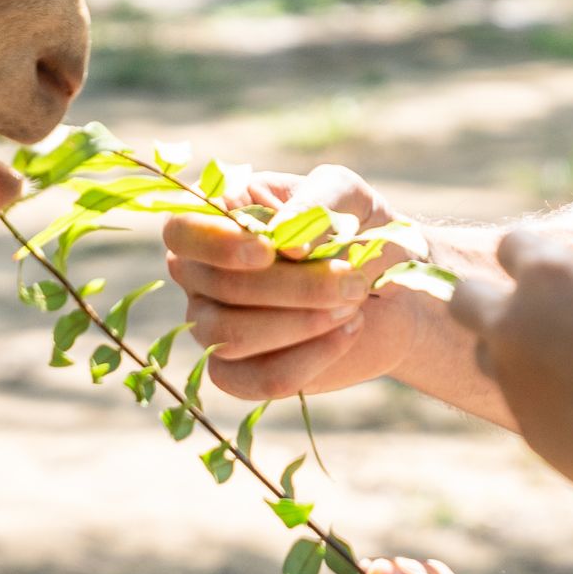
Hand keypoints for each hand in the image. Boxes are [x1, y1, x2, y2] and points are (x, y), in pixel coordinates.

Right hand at [163, 165, 418, 399]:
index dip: (218, 242)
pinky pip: (258, 379)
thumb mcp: (346, 194)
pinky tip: (348, 331)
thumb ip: (315, 200)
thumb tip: (286, 244)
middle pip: (217, 286)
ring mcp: (214, 326)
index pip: (181, 229)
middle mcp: (202, 274)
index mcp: (214, 219)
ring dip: (301, 322)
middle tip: (352, 279)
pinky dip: (310, 359)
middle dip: (291, 286)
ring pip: (230, 336)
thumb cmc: (356, 228)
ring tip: (352, 304)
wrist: (391, 287)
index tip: (269, 249)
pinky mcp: (240, 374)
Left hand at [452, 229, 572, 507]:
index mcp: (550, 273)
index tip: (547, 267)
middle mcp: (515, 320)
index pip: (512, 244)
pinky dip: (537, 398)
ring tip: (557, 363)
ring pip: (483, 353)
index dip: (529, 254)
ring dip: (507, 352)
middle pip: (465, 297)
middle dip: (485, 299)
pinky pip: (517, 399)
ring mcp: (512, 376)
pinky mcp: (521, 423)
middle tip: (523, 312)